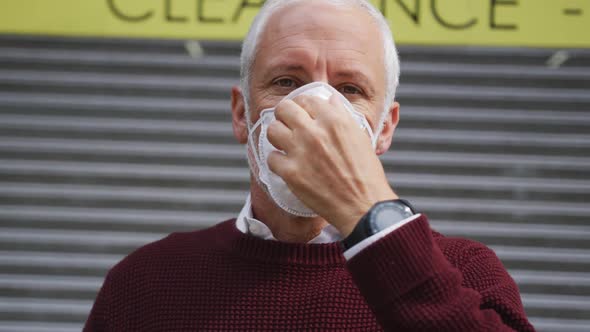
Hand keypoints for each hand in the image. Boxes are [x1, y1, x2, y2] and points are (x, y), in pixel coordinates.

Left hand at [266, 94, 396, 236]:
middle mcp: (314, 132)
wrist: (362, 204)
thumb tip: (330, 99)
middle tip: (288, 124)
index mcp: (334, 120)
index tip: (302, 113)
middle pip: (284, 109)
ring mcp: (300, 152)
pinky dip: (278, 161)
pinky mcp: (291, 172)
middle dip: (284, 115)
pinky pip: (271, 158)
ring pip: (272, 130)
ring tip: (285, 143)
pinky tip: (287, 164)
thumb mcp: (360, 135)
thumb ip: (342, 115)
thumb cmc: (365, 173)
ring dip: (277, 136)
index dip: (302, 105)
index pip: (306, 99)